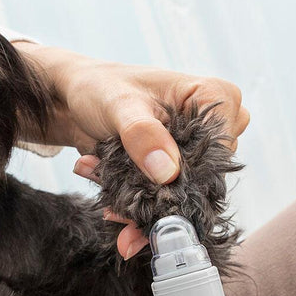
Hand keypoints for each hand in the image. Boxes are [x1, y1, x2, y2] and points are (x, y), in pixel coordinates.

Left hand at [14, 43, 248, 258]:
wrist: (75, 100)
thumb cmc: (100, 87)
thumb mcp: (118, 105)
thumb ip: (142, 135)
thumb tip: (168, 172)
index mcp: (215, 95)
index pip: (220, 148)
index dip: (193, 177)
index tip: (157, 194)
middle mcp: (214, 126)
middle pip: (202, 177)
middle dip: (160, 198)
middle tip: (120, 207)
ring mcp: (195, 150)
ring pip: (182, 192)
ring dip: (144, 205)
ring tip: (110, 204)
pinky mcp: (174, 169)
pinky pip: (164, 198)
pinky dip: (137, 207)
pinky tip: (111, 207)